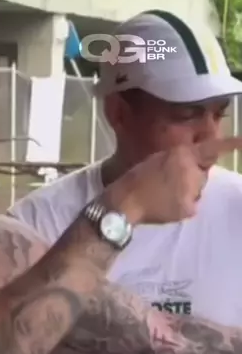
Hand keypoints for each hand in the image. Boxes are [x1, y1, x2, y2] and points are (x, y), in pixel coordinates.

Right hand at [107, 136, 241, 225]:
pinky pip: (192, 205)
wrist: (124, 204)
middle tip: (169, 182)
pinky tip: (166, 206)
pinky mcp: (188, 208)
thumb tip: (193, 165)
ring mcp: (191, 191)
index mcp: (181, 154)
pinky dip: (182, 206)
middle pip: (202, 173)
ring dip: (187, 191)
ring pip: (197, 189)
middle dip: (192, 176)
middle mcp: (190, 170)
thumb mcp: (158, 159)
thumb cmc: (135, 178)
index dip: (229, 145)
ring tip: (164, 195)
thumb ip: (179, 158)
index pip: (210, 149)